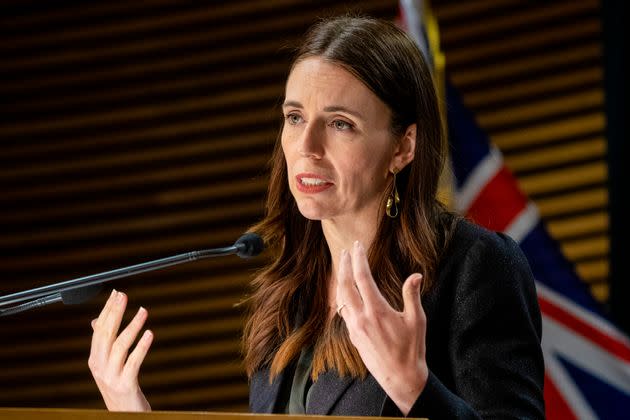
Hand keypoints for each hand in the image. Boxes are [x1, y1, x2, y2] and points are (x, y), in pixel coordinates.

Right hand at [88, 289, 152, 411]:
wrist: (124, 415)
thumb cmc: (119, 387)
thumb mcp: (108, 365)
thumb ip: (103, 344)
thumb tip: (96, 321)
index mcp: (95, 359)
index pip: (99, 330)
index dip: (107, 310)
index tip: (116, 294)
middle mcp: (100, 367)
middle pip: (106, 334)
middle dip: (115, 313)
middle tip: (124, 296)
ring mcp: (111, 377)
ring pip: (119, 346)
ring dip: (132, 326)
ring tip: (143, 311)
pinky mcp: (125, 385)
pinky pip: (133, 362)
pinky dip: (141, 346)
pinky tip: (150, 334)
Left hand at [336, 241, 427, 415]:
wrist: (400, 378)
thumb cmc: (412, 349)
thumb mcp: (416, 320)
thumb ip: (412, 295)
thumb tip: (416, 275)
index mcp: (377, 311)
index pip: (363, 278)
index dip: (359, 259)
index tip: (358, 245)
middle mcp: (361, 318)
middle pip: (345, 285)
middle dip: (345, 265)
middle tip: (347, 251)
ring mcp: (354, 328)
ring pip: (341, 298)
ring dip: (341, 280)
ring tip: (344, 267)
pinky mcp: (353, 336)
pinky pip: (343, 311)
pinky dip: (343, 296)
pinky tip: (347, 292)